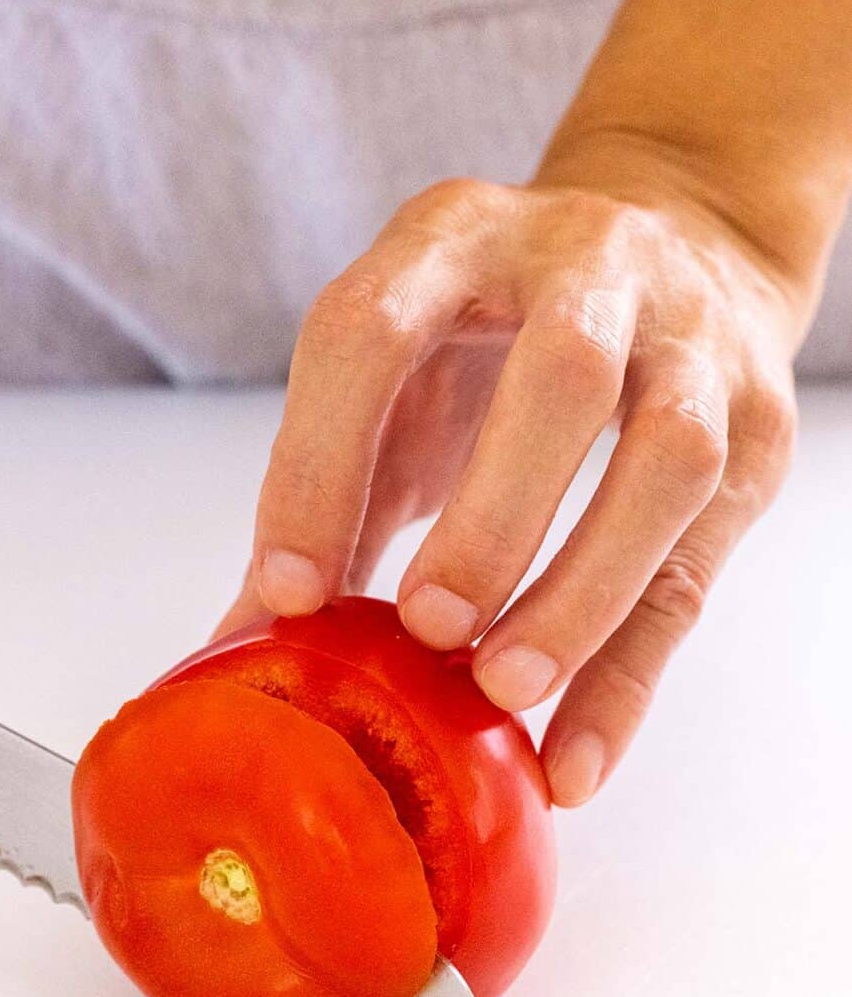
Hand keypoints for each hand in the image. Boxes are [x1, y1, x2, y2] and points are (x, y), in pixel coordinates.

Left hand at [217, 171, 799, 805]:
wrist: (681, 242)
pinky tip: (573, 758)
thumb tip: (239, 646)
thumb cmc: (500, 335)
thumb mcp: (400, 376)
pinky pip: (698, 564)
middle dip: (490, 517)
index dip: (323, 463)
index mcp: (457, 237)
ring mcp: (691, 341)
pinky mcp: (758, 426)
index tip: (290, 595)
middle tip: (427, 630)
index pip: (374, 332)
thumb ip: (330, 495)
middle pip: (560, 378)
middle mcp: (588, 265)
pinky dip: (632, 674)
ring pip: (668, 462)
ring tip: (503, 688)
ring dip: (581, 591)